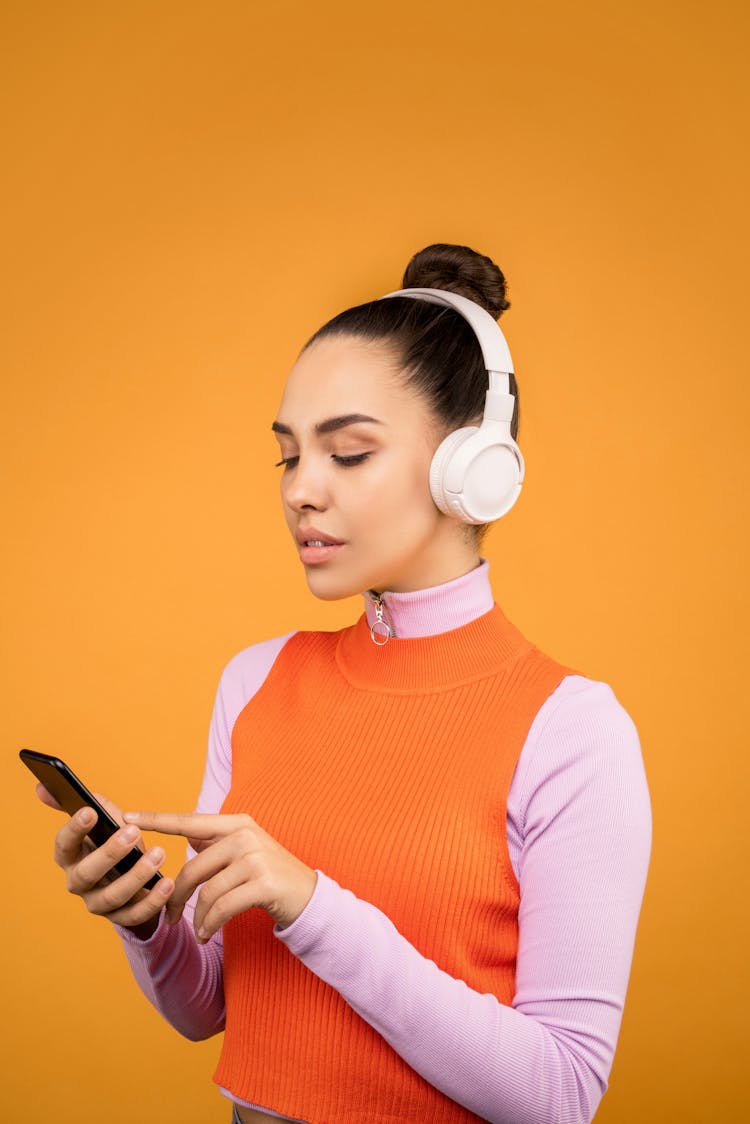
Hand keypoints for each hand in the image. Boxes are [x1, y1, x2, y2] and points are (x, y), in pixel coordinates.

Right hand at [36, 784, 173, 937]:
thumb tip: (42, 786)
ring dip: (136, 875)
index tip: (90, 812)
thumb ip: (83, 801)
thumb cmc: (114, 840)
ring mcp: (98, 903)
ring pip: (113, 896)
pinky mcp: (121, 918)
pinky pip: (135, 915)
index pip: (64, 844)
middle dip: (110, 852)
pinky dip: (153, 900)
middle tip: (133, 832)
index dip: (74, 829)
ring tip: (159, 853)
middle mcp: (78, 882)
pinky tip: (168, 883)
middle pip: (87, 872)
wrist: (130, 875)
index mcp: (70, 856)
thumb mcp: (103, 819)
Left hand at [122, 810, 317, 939]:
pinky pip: (222, 907)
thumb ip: (217, 845)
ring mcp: (256, 858)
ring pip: (207, 891)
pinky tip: (208, 933)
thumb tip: (188, 839)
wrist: (310, 898)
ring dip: (197, 917)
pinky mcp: (263, 883)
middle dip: (176, 897)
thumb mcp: (246, 853)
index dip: (157, 819)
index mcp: (238, 823)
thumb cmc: (272, 877)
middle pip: (193, 867)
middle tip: (169, 918)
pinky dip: (210, 924)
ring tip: (198, 931)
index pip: (190, 821)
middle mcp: (246, 835)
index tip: (127, 816)